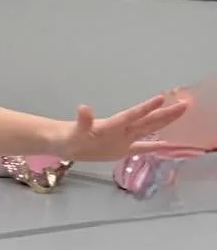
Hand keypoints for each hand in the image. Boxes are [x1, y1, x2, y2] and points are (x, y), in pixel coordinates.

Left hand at [52, 94, 188, 160]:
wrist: (65, 144)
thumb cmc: (69, 136)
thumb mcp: (75, 131)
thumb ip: (83, 120)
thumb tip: (83, 108)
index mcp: (112, 125)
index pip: (133, 115)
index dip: (146, 108)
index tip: (161, 99)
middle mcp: (122, 130)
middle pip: (147, 120)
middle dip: (165, 113)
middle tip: (185, 104)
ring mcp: (123, 139)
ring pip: (148, 130)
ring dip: (164, 123)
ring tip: (181, 113)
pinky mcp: (120, 150)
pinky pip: (140, 148)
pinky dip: (153, 147)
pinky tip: (166, 145)